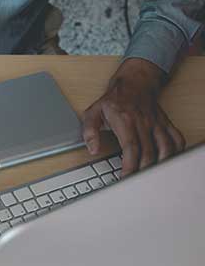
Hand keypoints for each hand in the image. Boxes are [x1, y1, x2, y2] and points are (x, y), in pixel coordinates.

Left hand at [82, 58, 184, 175]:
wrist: (135, 82)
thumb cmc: (113, 100)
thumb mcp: (93, 113)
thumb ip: (89, 131)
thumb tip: (93, 149)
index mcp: (125, 122)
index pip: (131, 147)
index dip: (129, 165)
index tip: (125, 178)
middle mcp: (144, 123)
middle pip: (149, 152)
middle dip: (144, 171)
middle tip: (137, 183)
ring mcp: (156, 124)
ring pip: (166, 147)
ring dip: (162, 164)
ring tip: (153, 177)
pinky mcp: (165, 123)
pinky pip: (176, 138)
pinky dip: (177, 151)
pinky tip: (170, 161)